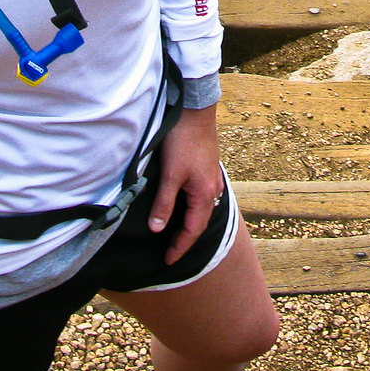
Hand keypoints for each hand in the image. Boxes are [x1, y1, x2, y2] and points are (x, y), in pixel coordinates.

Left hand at [147, 106, 224, 262]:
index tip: (168, 261)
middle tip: (170, 251)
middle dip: (185, 239)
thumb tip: (157, 229)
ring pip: (201, 209)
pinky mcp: (206, 167)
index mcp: (204, 194)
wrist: (195, 109)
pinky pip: (201, 196)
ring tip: (175, 232)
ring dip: (189, 223)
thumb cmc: (183, 140)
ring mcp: (211, 177)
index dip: (179, 248)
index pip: (192, 231)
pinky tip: (183, 204)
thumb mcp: (170, 174)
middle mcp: (212, 189)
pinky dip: (192, 207)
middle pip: (199, 222)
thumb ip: (164, 203)